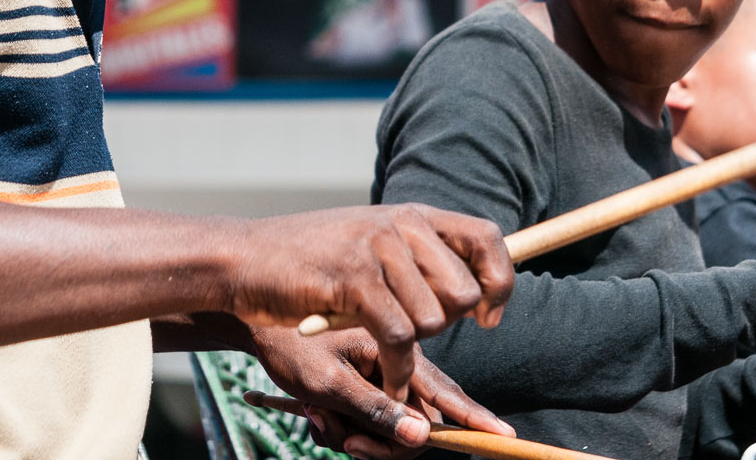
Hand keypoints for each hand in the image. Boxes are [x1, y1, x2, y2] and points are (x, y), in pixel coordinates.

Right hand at [227, 204, 513, 400]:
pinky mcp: (354, 279)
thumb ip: (418, 259)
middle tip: (406, 331)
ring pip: (432, 320)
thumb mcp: (371, 244)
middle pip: (462, 293)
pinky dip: (397, 369)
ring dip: (411, 349)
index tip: (486, 316)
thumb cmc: (309, 260)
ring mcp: (377, 249)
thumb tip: (474, 291)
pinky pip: (399, 338)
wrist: (244, 259)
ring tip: (379, 341)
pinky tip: (387, 377)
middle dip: (442, 327)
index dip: (499, 281)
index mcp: (412, 215)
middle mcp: (401, 225)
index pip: (487, 238)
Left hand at [251, 325, 513, 459]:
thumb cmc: (284, 340)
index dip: (472, 418)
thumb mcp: (323, 381)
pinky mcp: (364, 380)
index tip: (502, 439)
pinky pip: (370, 421)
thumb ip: (374, 410)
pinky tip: (318, 415)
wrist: (253, 312)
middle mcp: (394, 359)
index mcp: (392, 347)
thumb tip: (423, 439)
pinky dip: (347, 428)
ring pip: (391, 426)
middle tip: (346, 442)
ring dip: (360, 435)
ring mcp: (380, 370)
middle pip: (417, 421)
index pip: (441, 391)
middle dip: (384, 444)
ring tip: (320, 419)